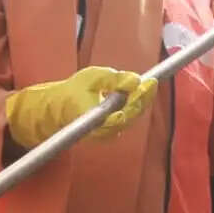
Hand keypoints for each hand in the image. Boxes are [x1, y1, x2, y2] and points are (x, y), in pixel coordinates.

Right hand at [5, 64, 149, 151]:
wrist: (62, 109)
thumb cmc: (74, 91)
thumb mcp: (91, 77)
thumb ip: (112, 78)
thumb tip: (135, 80)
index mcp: (91, 117)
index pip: (117, 116)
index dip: (135, 100)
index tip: (146, 85)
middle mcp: (100, 130)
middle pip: (130, 116)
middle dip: (142, 99)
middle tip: (150, 83)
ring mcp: (107, 135)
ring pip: (131, 119)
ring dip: (141, 102)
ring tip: (148, 86)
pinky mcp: (111, 134)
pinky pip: (129, 120)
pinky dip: (136, 107)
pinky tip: (141, 94)